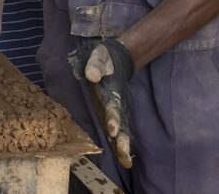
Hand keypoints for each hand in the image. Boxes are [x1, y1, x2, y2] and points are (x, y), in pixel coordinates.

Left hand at [70, 38, 135, 167]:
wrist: (117, 60)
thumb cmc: (105, 59)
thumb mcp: (99, 57)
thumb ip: (95, 65)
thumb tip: (91, 75)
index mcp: (113, 92)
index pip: (113, 107)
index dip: (113, 118)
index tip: (113, 129)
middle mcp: (117, 105)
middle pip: (121, 124)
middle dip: (122, 139)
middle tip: (123, 152)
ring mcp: (116, 112)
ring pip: (121, 132)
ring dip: (123, 147)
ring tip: (127, 162)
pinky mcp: (112, 116)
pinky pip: (117, 134)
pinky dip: (120, 147)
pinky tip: (125, 161)